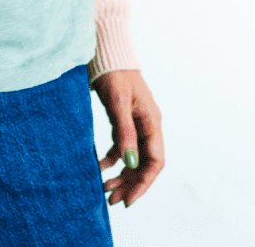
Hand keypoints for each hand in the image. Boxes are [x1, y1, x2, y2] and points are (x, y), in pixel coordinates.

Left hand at [91, 69, 164, 207]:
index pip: (155, 162)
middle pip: (144, 164)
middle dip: (131, 184)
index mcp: (152, 122)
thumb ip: (124, 132)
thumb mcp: (118, 103)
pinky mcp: (123, 121)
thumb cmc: (114, 74)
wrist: (106, 53)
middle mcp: (147, 126)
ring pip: (133, 158)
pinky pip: (122, 148)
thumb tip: (130, 163)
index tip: (127, 200)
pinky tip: (99, 168)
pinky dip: (112, 160)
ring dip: (121, 175)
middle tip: (111, 200)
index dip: (143, 183)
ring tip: (105, 190)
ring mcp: (136, 124)